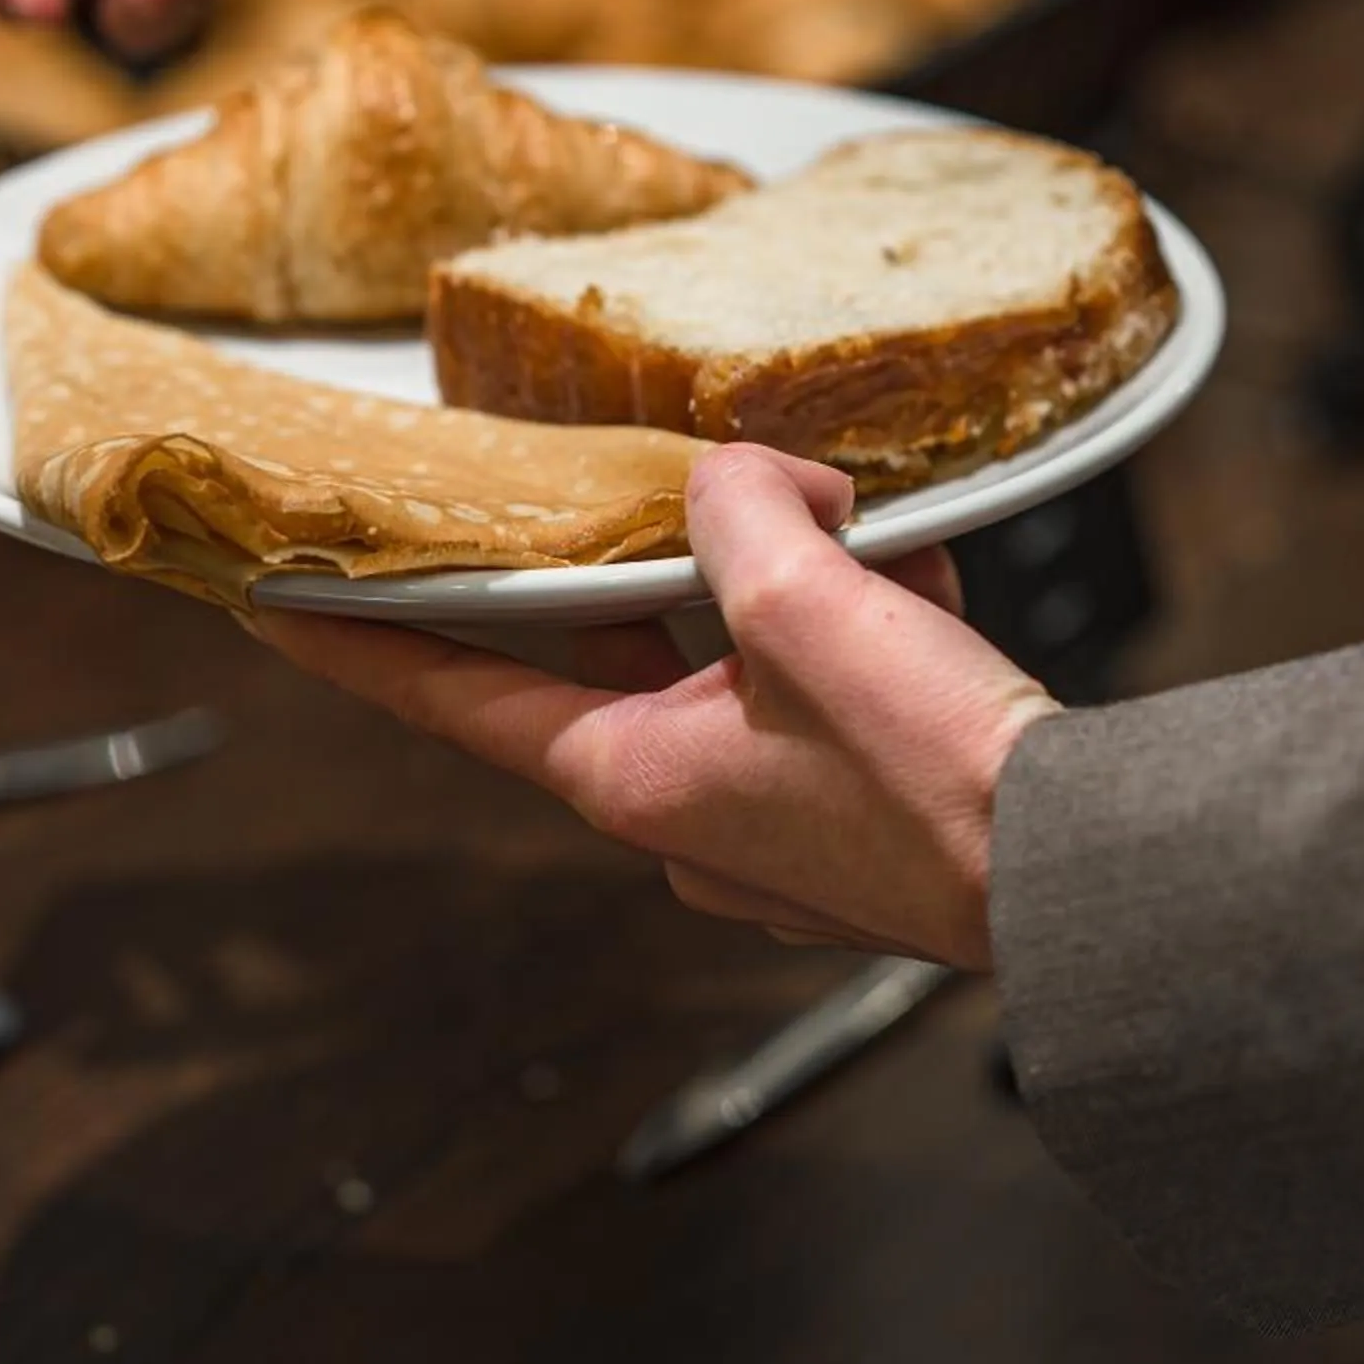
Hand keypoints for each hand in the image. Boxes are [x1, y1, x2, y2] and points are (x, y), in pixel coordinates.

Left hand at [261, 448, 1054, 966]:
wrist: (1087, 878)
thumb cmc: (942, 785)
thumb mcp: (811, 609)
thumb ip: (742, 516)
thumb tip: (741, 485)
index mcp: (633, 776)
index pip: (454, 696)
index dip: (360, 641)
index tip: (275, 605)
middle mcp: (683, 812)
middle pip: (626, 649)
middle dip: (680, 564)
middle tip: (703, 499)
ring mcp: (767, 823)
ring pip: (746, 657)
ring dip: (806, 591)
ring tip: (883, 559)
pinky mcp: (849, 819)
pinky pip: (825, 691)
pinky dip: (869, 630)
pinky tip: (929, 599)